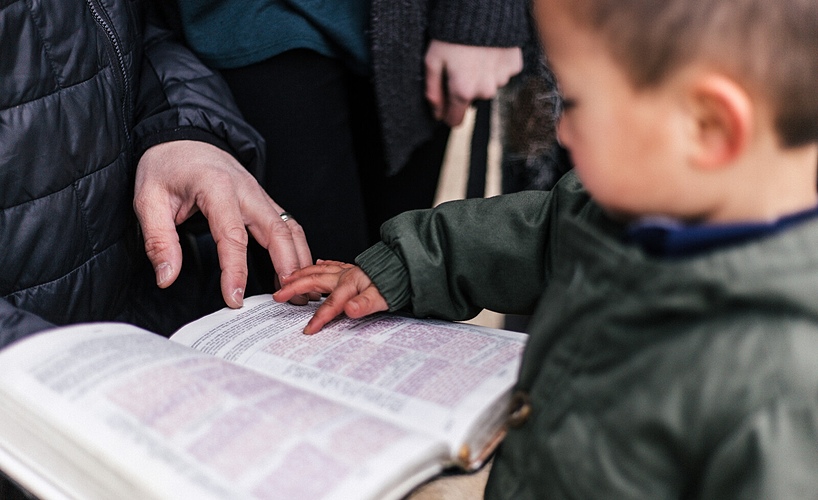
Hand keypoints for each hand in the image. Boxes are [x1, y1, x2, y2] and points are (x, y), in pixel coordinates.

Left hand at [134, 140, 312, 307]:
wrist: (183, 137)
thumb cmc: (166, 166)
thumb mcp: (148, 200)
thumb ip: (159, 240)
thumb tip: (167, 277)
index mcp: (217, 187)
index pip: (232, 236)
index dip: (235, 271)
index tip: (234, 299)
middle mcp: (246, 190)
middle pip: (278, 232)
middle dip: (287, 267)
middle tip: (290, 300)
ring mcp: (260, 195)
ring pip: (291, 229)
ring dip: (300, 260)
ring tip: (302, 291)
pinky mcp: (264, 201)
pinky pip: (289, 226)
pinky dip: (297, 249)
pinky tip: (296, 271)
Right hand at [273, 260, 387, 333]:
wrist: (408, 267)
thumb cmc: (396, 283)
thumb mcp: (384, 298)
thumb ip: (365, 304)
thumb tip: (350, 310)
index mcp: (351, 283)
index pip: (331, 304)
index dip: (319, 318)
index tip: (308, 330)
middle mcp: (346, 275)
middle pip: (315, 281)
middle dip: (295, 288)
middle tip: (279, 295)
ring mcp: (348, 270)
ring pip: (319, 270)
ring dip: (302, 274)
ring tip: (287, 278)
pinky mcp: (353, 268)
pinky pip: (332, 265)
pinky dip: (321, 265)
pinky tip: (317, 264)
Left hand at [424, 40, 522, 126]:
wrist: (482, 9)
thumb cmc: (451, 34)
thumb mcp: (432, 61)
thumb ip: (433, 91)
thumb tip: (437, 114)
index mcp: (463, 91)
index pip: (455, 120)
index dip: (447, 113)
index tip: (445, 105)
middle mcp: (485, 90)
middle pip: (472, 100)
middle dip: (465, 89)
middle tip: (459, 66)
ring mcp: (502, 79)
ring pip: (488, 86)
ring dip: (482, 76)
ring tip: (475, 55)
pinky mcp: (514, 66)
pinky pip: (502, 72)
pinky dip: (495, 65)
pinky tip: (488, 51)